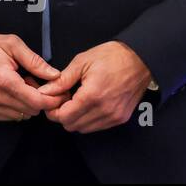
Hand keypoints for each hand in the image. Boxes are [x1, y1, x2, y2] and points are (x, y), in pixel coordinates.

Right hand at [0, 33, 67, 121]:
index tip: (58, 93)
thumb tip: (55, 75)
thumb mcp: (12, 45)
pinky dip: (15, 107)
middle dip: (39, 98)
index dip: (53, 99)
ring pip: (23, 116)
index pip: (38, 102)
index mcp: (6, 81)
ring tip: (19, 85)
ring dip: (26, 103)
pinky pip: (10, 117)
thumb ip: (35, 61)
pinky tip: (9, 92)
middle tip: (31, 81)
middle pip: (32, 110)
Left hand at [38, 41, 152, 132]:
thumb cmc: (111, 57)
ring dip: (76, 118)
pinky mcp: (121, 118)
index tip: (51, 101)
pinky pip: (98, 126)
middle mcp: (104, 110)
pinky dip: (88, 119)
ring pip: (85, 129)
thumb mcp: (82, 62)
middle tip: (63, 99)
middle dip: (62, 115)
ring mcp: (114, 116)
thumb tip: (46, 90)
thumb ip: (62, 80)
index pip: (64, 117)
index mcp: (92, 95)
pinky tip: (87, 104)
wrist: (139, 59)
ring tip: (76, 100)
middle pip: (72, 126)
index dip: (53, 111)